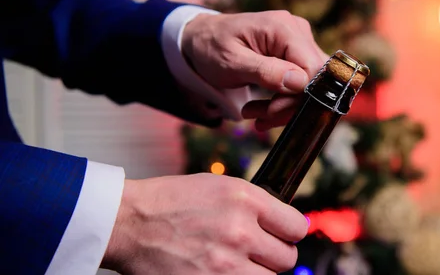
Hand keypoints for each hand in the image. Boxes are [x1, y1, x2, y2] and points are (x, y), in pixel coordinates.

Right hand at [101, 173, 308, 274]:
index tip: (282, 235)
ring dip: (258, 272)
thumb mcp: (219, 187)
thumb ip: (256, 205)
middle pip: (287, 258)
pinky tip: (224, 271)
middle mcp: (239, 230)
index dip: (290, 232)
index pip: (297, 226)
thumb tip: (281, 223)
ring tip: (238, 263)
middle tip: (257, 251)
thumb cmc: (169, 202)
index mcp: (244, 199)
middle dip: (274, 255)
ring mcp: (225, 263)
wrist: (129, 222)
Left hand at [181, 10, 328, 130]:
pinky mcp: (295, 55)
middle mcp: (297, 31)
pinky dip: (283, 101)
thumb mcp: (232, 63)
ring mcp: (298, 42)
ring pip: (308, 84)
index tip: (272, 111)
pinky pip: (300, 83)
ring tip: (254, 114)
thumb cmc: (212, 47)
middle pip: (314, 78)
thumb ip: (266, 72)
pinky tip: (263, 110)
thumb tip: (300, 82)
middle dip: (289, 104)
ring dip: (284, 106)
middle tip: (260, 118)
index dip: (299, 96)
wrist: (202, 39)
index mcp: (283, 28)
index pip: (312, 68)